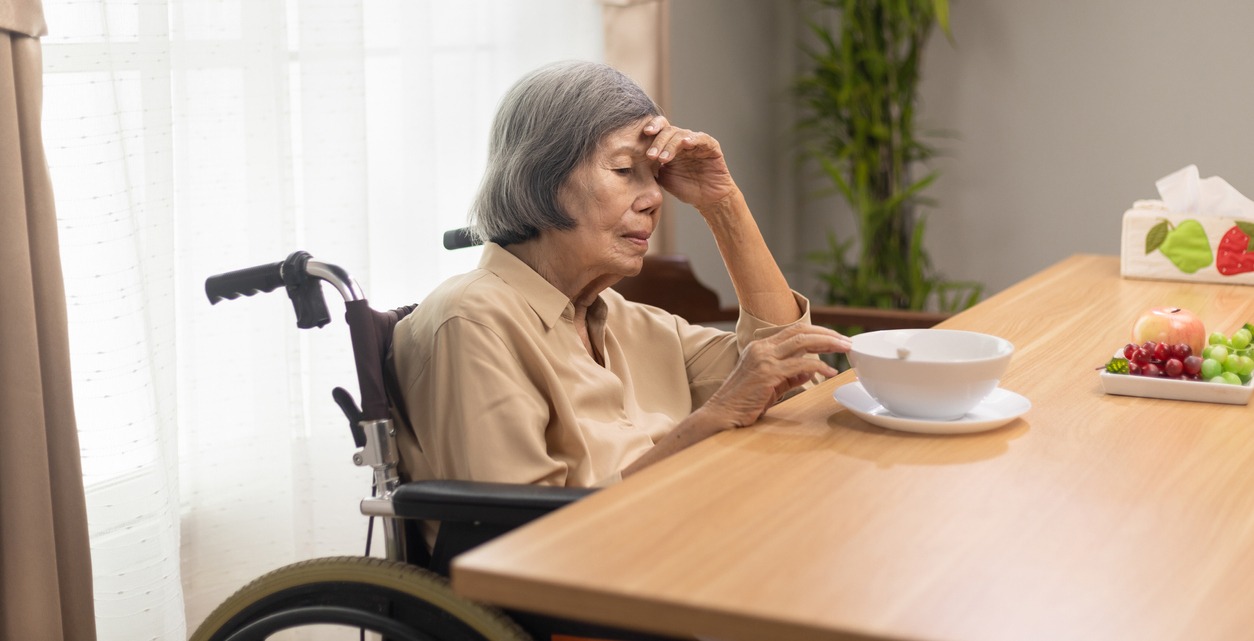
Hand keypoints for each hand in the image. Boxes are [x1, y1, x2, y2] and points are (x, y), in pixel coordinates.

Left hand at [642, 116, 735, 208]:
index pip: (659, 129)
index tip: (643, 134)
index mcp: (670, 144)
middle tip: (651, 156)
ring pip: (682, 134)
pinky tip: (685, 143)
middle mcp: (683, 140)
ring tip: (663, 159)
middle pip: (668, 131)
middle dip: (658, 142)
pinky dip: (693, 139)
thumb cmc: (685, 188)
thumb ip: (650, 167)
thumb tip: (631, 161)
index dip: (652, 127)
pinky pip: (702, 139)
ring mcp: (697, 142)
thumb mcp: (662, 177)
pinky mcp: (711, 147)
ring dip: (670, 145)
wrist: (706, 200)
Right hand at [700, 324, 850, 428]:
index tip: (836, 339)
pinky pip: (801, 365)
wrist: (722, 413)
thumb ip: (790, 376)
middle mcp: (762, 347)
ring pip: (803, 342)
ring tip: (845, 349)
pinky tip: (830, 372)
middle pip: (801, 330)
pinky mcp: (768, 373)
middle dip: (827, 334)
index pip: (794, 330)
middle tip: (847, 341)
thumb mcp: (771, 384)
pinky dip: (819, 367)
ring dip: (828, 344)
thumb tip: (810, 372)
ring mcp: (764, 359)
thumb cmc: (745, 401)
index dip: (818, 331)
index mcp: (761, 346)